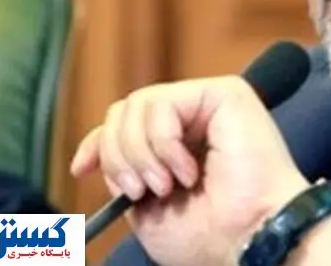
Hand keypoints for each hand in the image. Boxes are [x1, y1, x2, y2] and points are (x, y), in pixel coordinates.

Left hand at [70, 76, 308, 265]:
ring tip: (167, 185)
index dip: (98, 143)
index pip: (126, 123)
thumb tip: (92, 156)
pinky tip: (187, 170)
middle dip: (118, 156)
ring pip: (138, 104)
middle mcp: (196, 118)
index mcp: (180, 144)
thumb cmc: (208, 234)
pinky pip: (163, 104)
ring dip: (140, 154)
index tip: (82, 169)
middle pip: (125, 111)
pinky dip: (163, 144)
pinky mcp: (225, 93)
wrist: (248, 237)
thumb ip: (124, 172)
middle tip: (141, 191)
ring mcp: (210, 103)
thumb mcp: (145, 208)